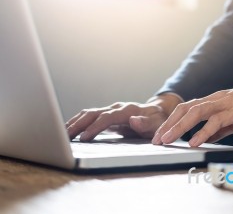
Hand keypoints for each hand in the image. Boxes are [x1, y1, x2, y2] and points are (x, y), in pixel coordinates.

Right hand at [66, 94, 181, 140]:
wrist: (157, 112)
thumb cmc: (157, 120)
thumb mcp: (157, 124)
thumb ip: (145, 123)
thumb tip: (133, 121)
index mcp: (128, 110)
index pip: (108, 118)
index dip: (95, 127)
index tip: (85, 137)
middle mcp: (117, 108)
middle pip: (93, 113)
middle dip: (78, 124)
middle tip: (64, 136)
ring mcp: (110, 110)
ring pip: (88, 113)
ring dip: (74, 122)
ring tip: (61, 134)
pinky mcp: (106, 115)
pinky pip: (89, 116)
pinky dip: (77, 122)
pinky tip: (69, 130)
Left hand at [152, 82, 232, 146]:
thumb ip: (218, 129)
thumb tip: (204, 138)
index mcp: (214, 102)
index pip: (186, 109)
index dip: (171, 122)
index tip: (161, 136)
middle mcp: (216, 99)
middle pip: (185, 109)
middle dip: (168, 124)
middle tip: (157, 139)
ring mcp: (226, 103)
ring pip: (196, 112)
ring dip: (179, 127)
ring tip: (168, 140)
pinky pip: (216, 120)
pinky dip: (203, 131)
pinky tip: (195, 141)